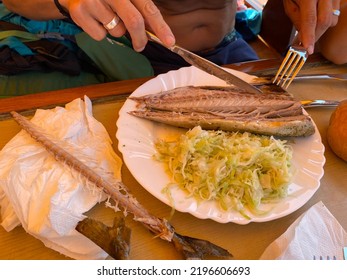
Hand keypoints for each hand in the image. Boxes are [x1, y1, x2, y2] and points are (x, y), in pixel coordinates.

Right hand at [60, 0, 174, 51]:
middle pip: (134, 21)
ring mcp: (93, 0)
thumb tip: (156, 31)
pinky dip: (100, 33)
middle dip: (140, 38)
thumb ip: (139, 9)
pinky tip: (94, 19)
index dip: (161, 27)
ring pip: (116, 31)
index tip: (169, 41)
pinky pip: (100, 35)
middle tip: (140, 46)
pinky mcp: (79, 11)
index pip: (149, 8)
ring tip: (106, 16)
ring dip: (117, 30)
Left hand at [283, 0, 339, 53]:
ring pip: (332, 20)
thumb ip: (295, 18)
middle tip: (306, 44)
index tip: (308, 49)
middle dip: (315, 36)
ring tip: (310, 25)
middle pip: (325, 22)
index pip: (310, 19)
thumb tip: (302, 35)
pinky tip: (318, 16)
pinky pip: (335, 14)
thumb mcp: (289, 1)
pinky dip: (325, 20)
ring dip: (320, 28)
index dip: (309, 36)